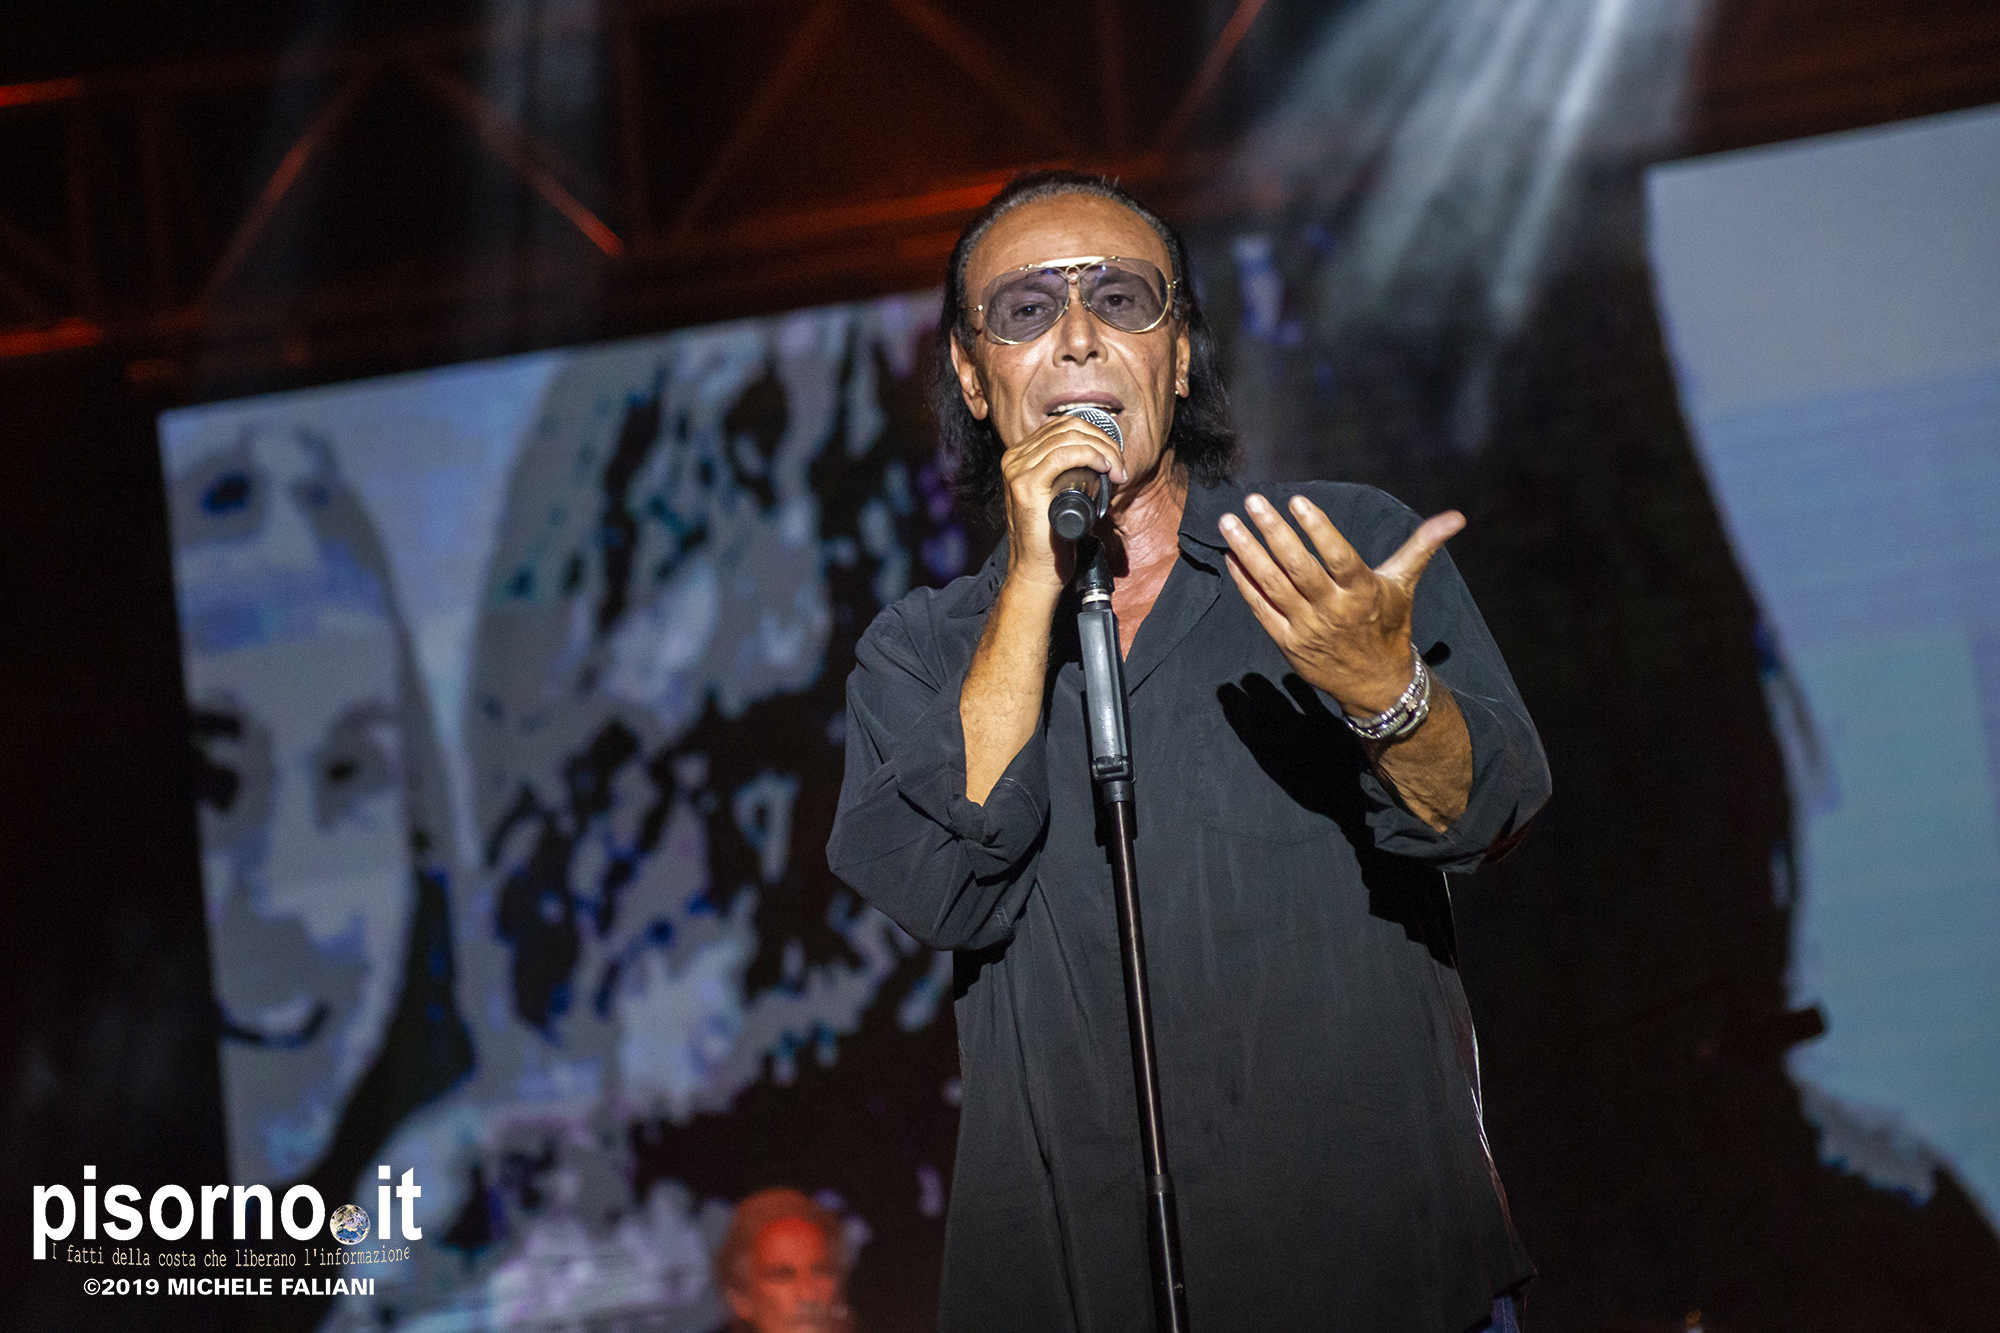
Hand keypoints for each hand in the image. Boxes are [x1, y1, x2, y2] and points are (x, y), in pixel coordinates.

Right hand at [997, 415, 1126, 595]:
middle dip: (1103, 441)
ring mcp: (1017, 470)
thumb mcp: (1058, 496)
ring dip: (1103, 450)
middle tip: (1120, 466)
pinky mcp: (1026, 484)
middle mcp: (1014, 458)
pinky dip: (1090, 455)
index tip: (1115, 459)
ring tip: (1117, 471)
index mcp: (1020, 457)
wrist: (1037, 570)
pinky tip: (1104, 467)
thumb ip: (1066, 474)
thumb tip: (1099, 456)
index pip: (1062, 427)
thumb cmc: (1052, 538)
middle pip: (1067, 428)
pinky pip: (1064, 454)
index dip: (1095, 435)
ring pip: (1069, 438)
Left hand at [1219, 492, 1464, 715]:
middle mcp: (1334, 610)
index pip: (1339, 557)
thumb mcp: (1404, 585)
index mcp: (1363, 592)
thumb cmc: (1388, 625)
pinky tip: (1232, 556)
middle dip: (1272, 532)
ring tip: (1229, 522)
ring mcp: (1308, 628)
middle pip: (1298, 568)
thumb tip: (1456, 517)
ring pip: (1273, 585)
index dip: (1319, 529)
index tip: (1297, 501)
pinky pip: (1261, 609)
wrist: (1376, 684)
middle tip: (1252, 501)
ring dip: (1248, 551)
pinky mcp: (1288, 643)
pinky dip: (1244, 583)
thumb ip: (1421, 547)